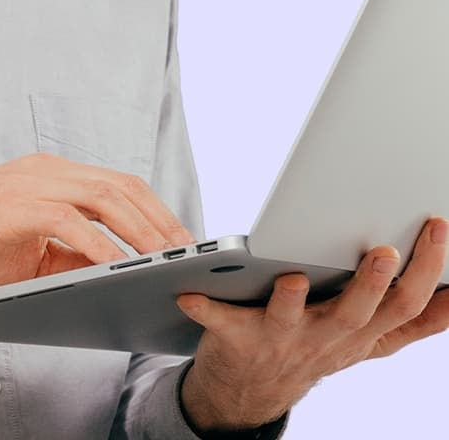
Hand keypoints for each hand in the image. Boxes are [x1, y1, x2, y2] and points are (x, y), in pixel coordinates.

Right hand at [0, 151, 194, 288]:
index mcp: (52, 174)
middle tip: (186, 252)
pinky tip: (118, 268)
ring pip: (104, 196)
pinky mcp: (16, 205)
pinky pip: (71, 222)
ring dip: (140, 230)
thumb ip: (70, 252)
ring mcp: (32, 183)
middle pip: (121, 186)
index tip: (179, 238)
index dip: (154, 209)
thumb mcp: (30, 249)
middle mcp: (47, 170)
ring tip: (163, 260)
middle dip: (159, 219)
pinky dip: (99, 244)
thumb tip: (115, 268)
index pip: (117, 183)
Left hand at [176, 216, 448, 432]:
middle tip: (384, 251)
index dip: (426, 269)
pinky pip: (219, 323)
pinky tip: (189, 292)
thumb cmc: (315, 344)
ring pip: (293, 321)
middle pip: (358, 313)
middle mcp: (326, 338)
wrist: (252, 386)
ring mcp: (282, 340)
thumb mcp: (369, 340)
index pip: (405, 305)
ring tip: (293, 278)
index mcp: (360, 332)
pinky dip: (205, 308)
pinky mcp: (236, 338)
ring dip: (293, 301)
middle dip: (373, 283)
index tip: (435, 227)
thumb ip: (412, 320)